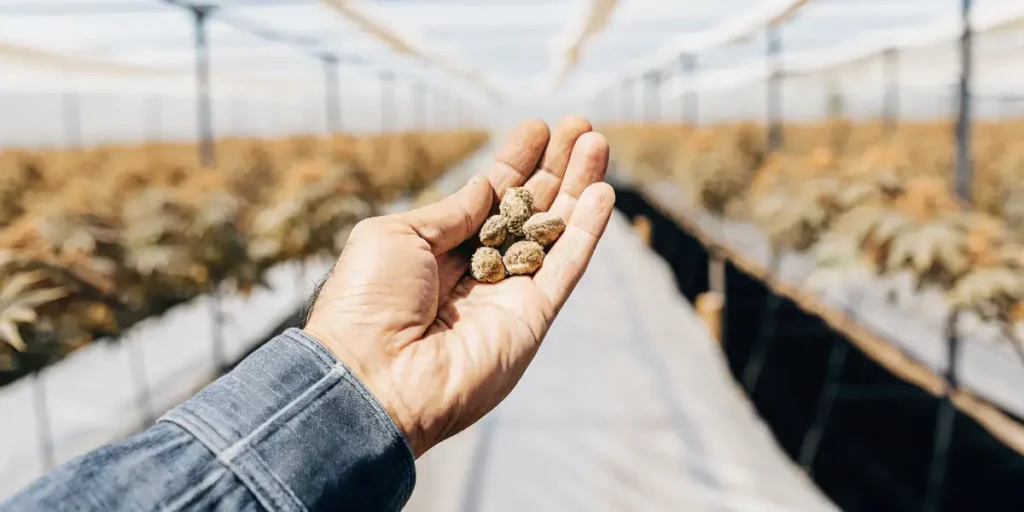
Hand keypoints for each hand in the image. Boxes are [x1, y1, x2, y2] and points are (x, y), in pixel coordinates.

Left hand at [303, 117, 613, 456]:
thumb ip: (451, 211)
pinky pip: (565, 269)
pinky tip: (602, 194)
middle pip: (528, 209)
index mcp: (437, 249)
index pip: (488, 196)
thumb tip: (488, 186)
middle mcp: (476, 270)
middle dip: (555, 166)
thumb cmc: (368, 302)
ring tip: (597, 141)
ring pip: (554, 232)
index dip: (515, 162)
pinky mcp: (532, 319)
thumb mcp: (397, 235)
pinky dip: (586, 233)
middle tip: (581, 125)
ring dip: (577, 188)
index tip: (539, 128)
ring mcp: (507, 295)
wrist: (375, 376)